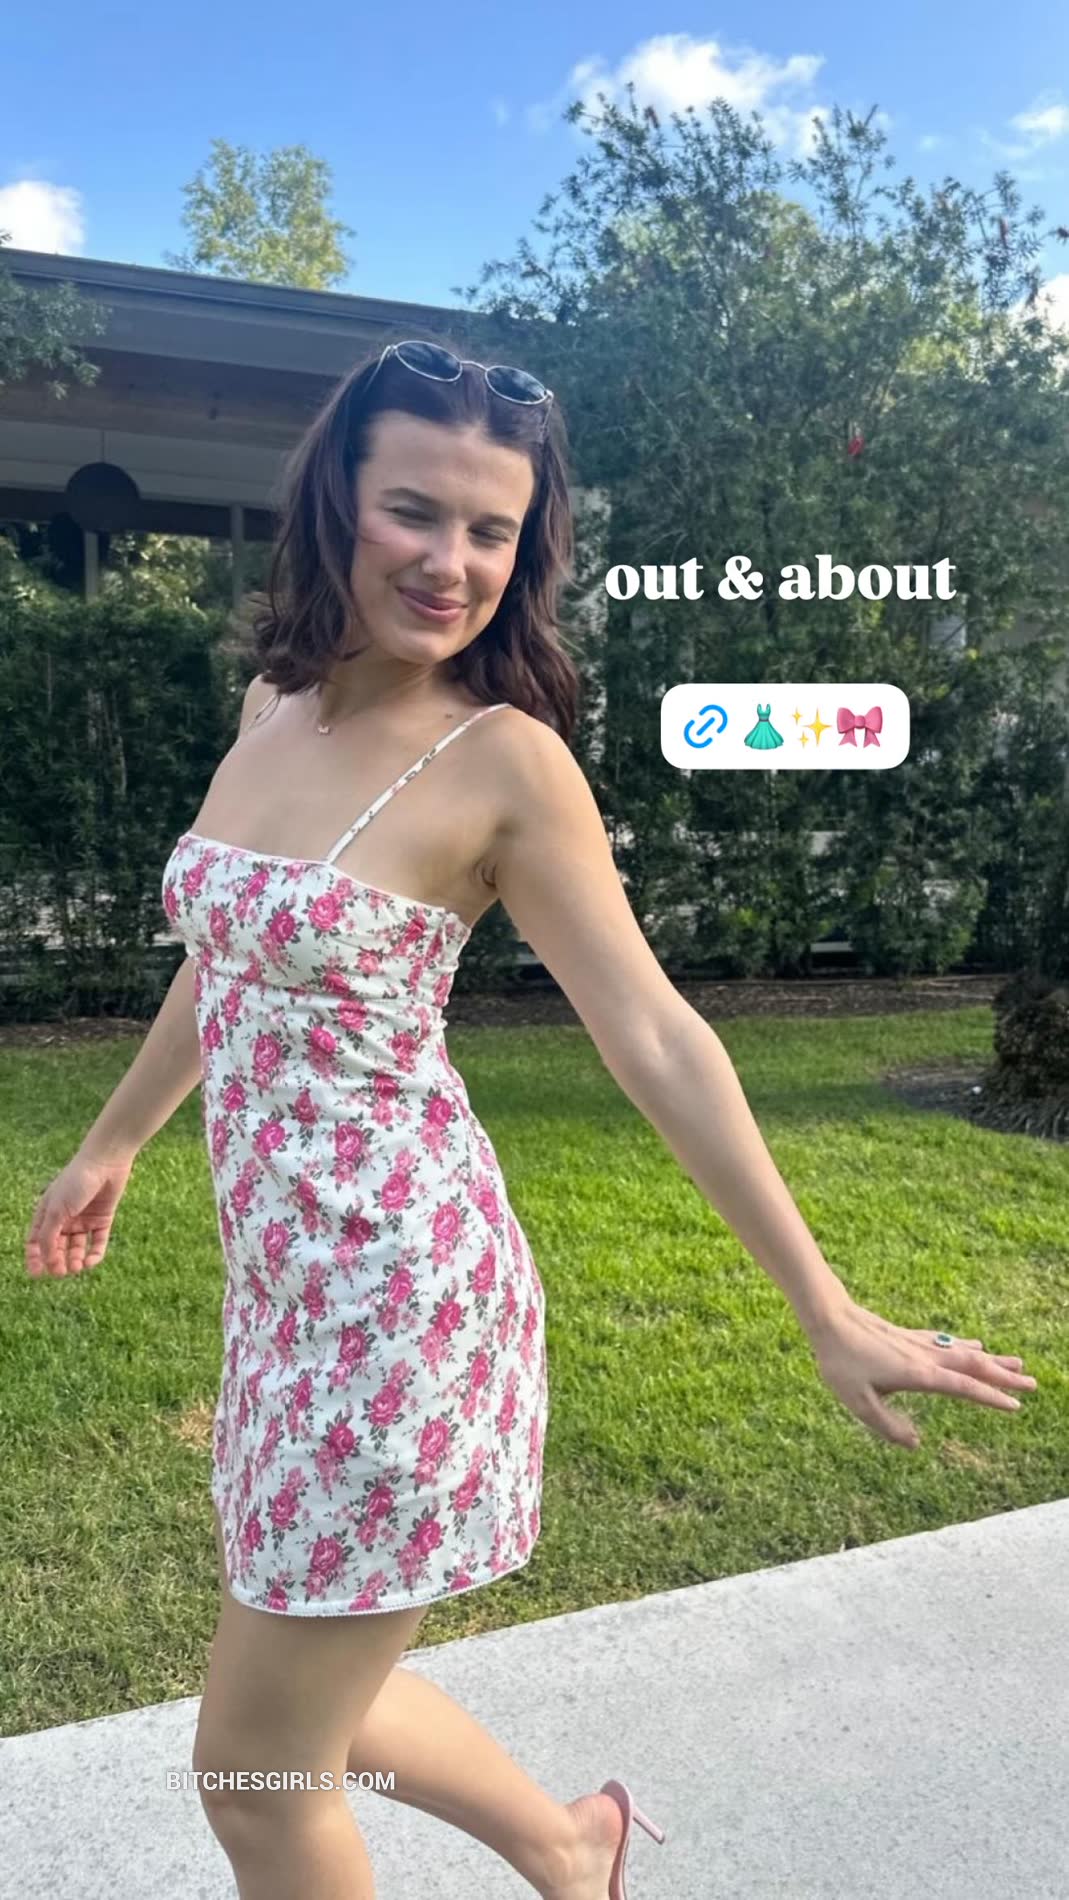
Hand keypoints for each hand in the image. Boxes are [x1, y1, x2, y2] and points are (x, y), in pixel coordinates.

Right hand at [25, 1150, 134, 1278]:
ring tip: (76, 1267)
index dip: (35, 1258)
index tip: (36, 1274)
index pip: (36, 1241)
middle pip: (57, 1247)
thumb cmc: (75, 1182)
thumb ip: (49, 1236)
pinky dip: (94, 1254)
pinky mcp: (102, 1219)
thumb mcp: (57, 1210)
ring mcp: (84, 1219)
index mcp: (48, 1213)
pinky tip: (90, 1261)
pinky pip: (97, 1242)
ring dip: (75, 1260)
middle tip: (61, 1271)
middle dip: (57, 1261)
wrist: (105, 1162)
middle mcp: (65, 1218)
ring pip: (76, 1247)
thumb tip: (46, 1260)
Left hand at [806, 1289, 1037, 1449]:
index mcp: (918, 1375)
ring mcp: (919, 1345)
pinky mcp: (909, 1336)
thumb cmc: (840, 1361)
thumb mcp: (858, 1402)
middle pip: (973, 1368)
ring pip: (964, 1353)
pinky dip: (965, 1345)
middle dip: (1004, 1377)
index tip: (1015, 1406)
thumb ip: (887, 1425)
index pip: (963, 1389)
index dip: (990, 1398)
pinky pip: (946, 1342)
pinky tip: (976, 1344)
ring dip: (992, 1360)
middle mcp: (925, 1358)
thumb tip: (916, 1444)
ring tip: (1017, 1363)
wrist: (829, 1318)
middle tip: (1033, 1383)